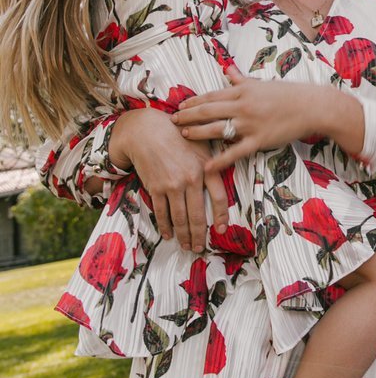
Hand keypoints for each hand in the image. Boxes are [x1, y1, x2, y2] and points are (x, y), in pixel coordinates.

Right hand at [109, 108, 229, 251]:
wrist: (147, 130)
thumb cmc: (177, 136)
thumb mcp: (202, 145)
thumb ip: (214, 162)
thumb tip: (227, 176)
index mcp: (206, 168)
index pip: (219, 197)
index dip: (221, 216)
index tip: (221, 230)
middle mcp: (191, 179)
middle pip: (197, 215)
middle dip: (199, 235)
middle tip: (200, 247)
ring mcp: (172, 185)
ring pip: (180, 218)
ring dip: (183, 236)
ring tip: (186, 246)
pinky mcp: (156, 187)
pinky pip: (162, 212)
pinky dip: (165, 226)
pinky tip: (168, 234)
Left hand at [173, 68, 325, 171]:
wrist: (312, 106)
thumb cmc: (289, 94)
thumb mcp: (262, 83)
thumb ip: (241, 80)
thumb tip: (227, 71)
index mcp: (243, 91)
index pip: (211, 96)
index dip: (193, 102)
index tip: (180, 106)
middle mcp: (243, 106)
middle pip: (208, 111)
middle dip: (188, 116)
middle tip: (173, 121)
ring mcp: (250, 124)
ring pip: (216, 129)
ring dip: (197, 132)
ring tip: (183, 136)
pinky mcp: (259, 140)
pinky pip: (235, 152)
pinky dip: (220, 160)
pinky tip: (207, 166)